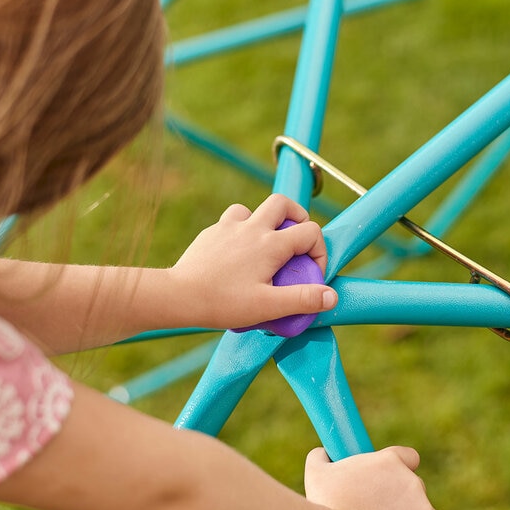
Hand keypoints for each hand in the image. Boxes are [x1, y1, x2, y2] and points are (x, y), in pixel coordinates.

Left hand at [167, 194, 337, 329]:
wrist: (178, 295)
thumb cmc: (222, 303)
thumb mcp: (268, 306)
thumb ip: (302, 299)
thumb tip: (331, 296)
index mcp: (270, 244)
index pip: (310, 231)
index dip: (319, 250)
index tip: (312, 272)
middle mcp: (252, 228)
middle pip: (283, 203)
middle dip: (297, 217)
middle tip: (297, 240)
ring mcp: (229, 227)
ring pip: (254, 208)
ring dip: (265, 221)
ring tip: (266, 245)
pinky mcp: (211, 233)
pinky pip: (231, 220)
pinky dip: (241, 229)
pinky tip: (237, 252)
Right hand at [304, 446, 449, 509]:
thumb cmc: (327, 506)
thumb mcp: (318, 472)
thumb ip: (322, 457)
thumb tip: (323, 453)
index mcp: (390, 461)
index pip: (410, 458)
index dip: (402, 470)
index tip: (390, 484)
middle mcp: (413, 482)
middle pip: (418, 492)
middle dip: (403, 505)